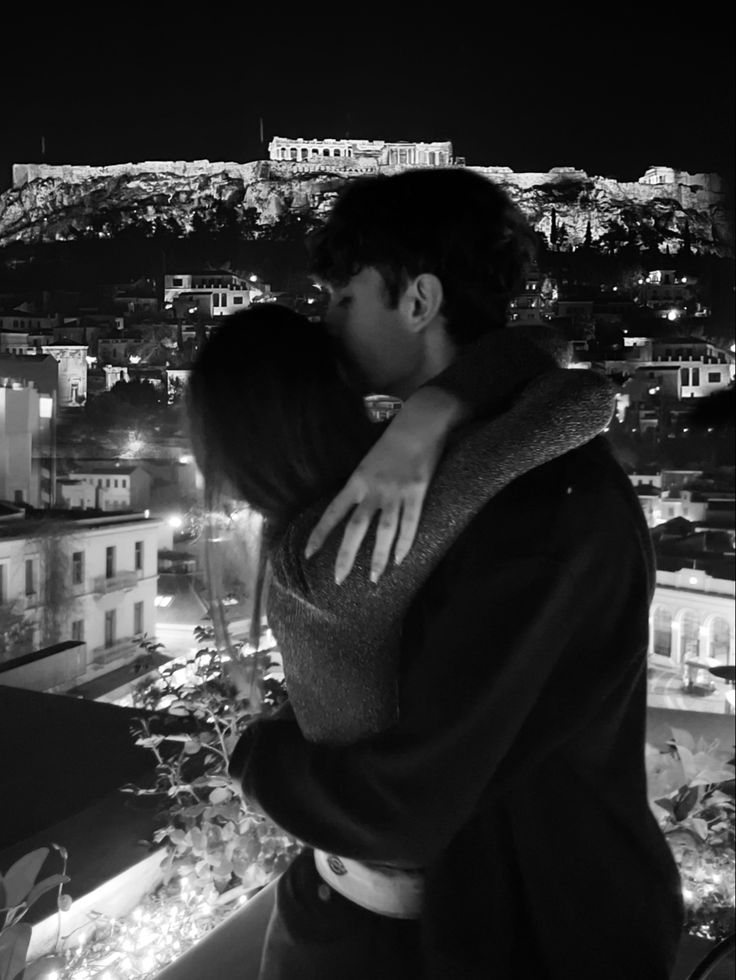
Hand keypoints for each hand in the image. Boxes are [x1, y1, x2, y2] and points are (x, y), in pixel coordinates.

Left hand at [304, 386, 467, 583]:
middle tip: (338, 580)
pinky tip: (401, 560)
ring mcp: (396, 491)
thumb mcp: (368, 461)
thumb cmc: (394, 441)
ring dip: (378, 557)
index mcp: (357, 480)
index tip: (308, 553)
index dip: (320, 533)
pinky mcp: (418, 492)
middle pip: (356, 527)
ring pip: (384, 530)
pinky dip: (405, 543)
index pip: (333, 511)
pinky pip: (411, 522)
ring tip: (373, 578)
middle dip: (346, 555)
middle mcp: (373, 489)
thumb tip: (353, 507)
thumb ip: (362, 485)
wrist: (420, 422)